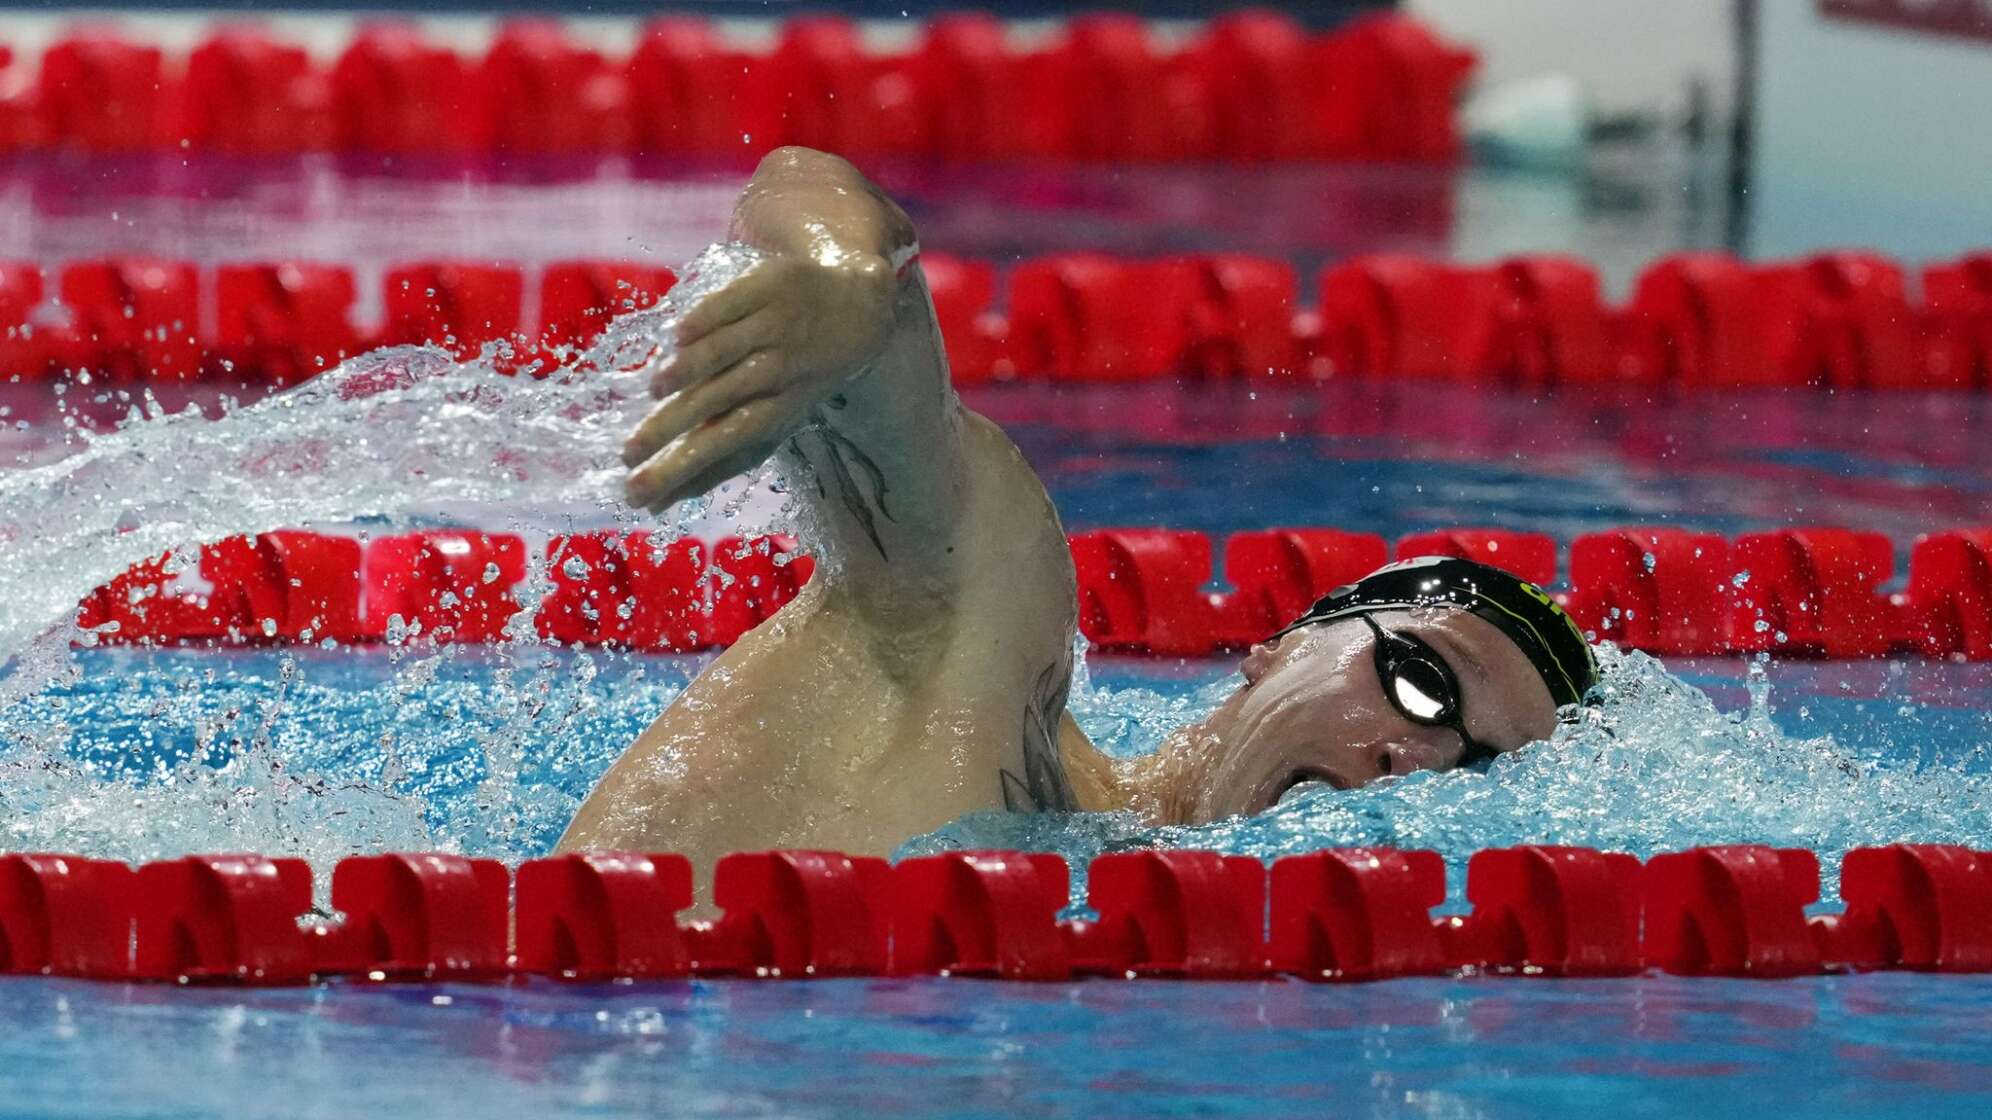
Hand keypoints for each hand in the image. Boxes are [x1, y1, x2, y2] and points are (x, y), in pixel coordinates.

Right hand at [622, 249, 897, 512]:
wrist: (858, 308)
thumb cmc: (799, 378)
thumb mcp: (771, 423)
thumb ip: (718, 461)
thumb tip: (660, 505)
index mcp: (780, 409)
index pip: (725, 444)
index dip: (682, 467)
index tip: (638, 491)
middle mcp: (779, 369)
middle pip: (720, 402)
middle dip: (672, 429)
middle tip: (627, 454)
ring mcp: (775, 325)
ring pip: (727, 350)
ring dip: (689, 370)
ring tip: (653, 391)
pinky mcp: (769, 286)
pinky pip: (731, 303)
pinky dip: (704, 320)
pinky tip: (675, 337)